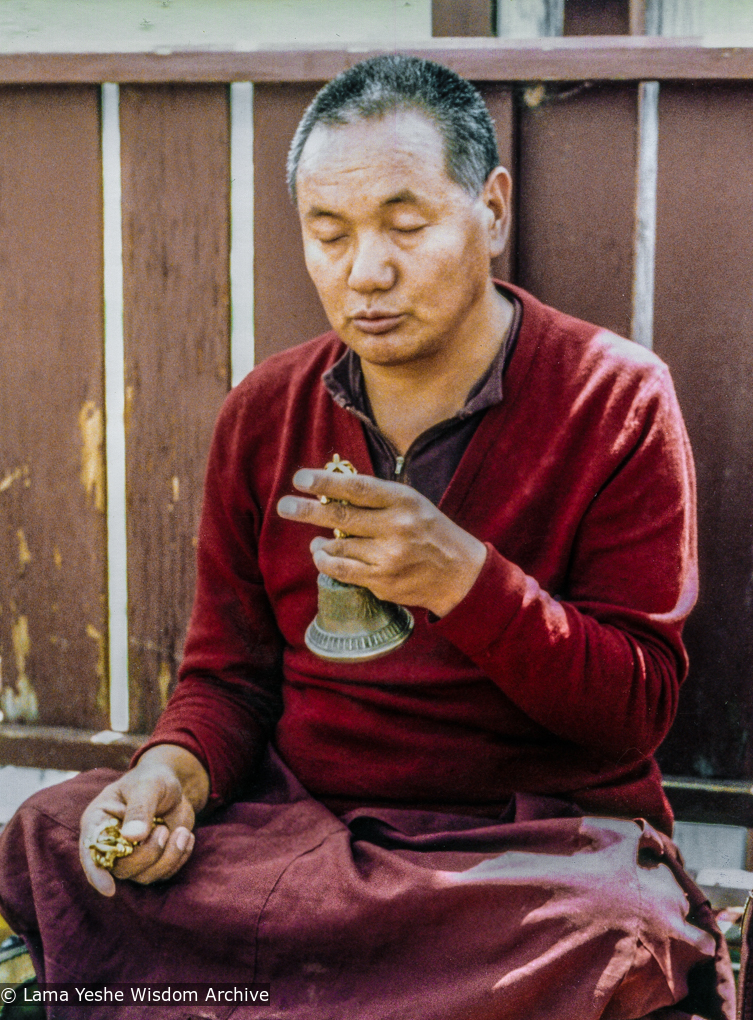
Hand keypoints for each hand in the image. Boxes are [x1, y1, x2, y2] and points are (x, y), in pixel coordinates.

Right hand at [79, 745, 208, 896]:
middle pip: (122, 869)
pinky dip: (179, 857)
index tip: (109, 889)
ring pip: (145, 875)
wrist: (174, 784)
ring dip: (169, 856)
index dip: (96, 873)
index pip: (91, 853)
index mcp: (98, 821)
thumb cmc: (152, 779)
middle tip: (164, 830)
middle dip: (149, 854)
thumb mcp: (147, 786)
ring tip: (182, 832)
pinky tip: (185, 835)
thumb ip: (139, 809)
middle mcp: (111, 843)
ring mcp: (131, 854)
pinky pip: (164, 872)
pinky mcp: (152, 860)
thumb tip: (132, 837)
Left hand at [277, 468, 486, 616]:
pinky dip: (326, 562)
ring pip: (337, 547)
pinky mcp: (382, 581)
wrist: (459, 574)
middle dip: (306, 511)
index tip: (300, 479)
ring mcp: (388, 557)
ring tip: (315, 539)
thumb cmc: (429, 532)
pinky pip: (342, 570)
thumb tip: (329, 491)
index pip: (357, 488)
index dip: (325, 482)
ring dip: (319, 543)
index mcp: (403, 501)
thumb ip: (376, 499)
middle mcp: (396, 528)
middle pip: (341, 518)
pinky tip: (323, 555)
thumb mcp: (411, 504)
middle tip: (284, 506)